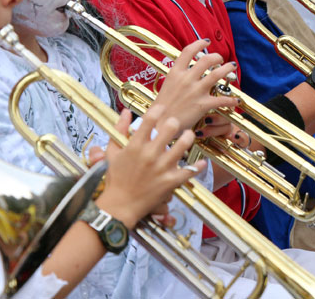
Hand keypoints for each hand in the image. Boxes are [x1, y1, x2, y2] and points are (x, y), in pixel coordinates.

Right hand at [96, 108, 204, 227]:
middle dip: (174, 122)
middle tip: (176, 123)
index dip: (158, 110)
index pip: (149, 120)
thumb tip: (126, 111)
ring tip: (189, 135)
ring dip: (188, 138)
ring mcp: (161, 168)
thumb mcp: (112, 152)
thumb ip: (119, 130)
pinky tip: (201, 162)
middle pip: (169, 129)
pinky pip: (188, 171)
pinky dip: (197, 166)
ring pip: (182, 146)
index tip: (162, 108)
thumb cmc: (115, 178)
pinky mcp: (170, 182)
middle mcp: (149, 154)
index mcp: (135, 146)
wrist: (119, 205)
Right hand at [151, 39, 238, 138]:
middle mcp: (186, 79)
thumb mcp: (166, 86)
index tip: (206, 41)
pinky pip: (222, 99)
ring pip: (217, 74)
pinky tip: (236, 100)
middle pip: (206, 60)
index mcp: (175, 73)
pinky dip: (231, 100)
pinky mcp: (202, 104)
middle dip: (217, 57)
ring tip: (232, 67)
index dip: (199, 44)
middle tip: (221, 59)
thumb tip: (185, 70)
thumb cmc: (162, 108)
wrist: (159, 125)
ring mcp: (195, 91)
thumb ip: (177, 77)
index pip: (188, 51)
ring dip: (227, 69)